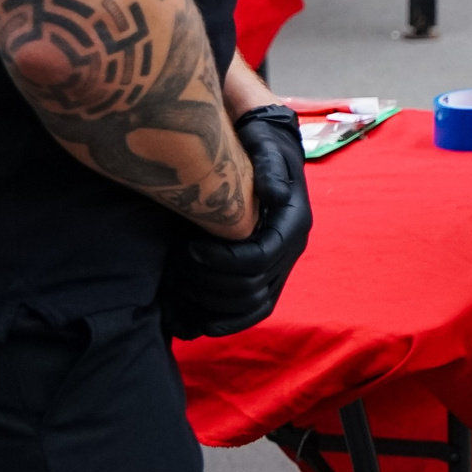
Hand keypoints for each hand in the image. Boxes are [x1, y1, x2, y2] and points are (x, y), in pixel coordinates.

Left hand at [163, 105, 311, 338]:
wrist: (266, 151)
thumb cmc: (260, 148)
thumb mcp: (266, 148)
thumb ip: (270, 168)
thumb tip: (275, 195)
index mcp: (294, 224)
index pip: (258, 259)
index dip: (221, 261)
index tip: (189, 247)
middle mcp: (291, 251)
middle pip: (251, 288)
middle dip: (208, 283)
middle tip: (177, 265)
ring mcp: (281, 266)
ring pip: (251, 306)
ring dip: (211, 303)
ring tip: (180, 283)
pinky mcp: (268, 276)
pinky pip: (253, 311)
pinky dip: (227, 321)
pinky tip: (197, 323)